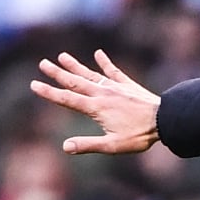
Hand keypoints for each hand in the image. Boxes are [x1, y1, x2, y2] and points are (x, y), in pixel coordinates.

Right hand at [31, 49, 160, 154]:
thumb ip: (88, 145)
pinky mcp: (128, 85)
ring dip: (76, 65)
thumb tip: (65, 146)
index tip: (34, 84)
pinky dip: (105, 62)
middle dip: (58, 74)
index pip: (67, 99)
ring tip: (62, 56)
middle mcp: (103, 94)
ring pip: (91, 74)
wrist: (165, 119)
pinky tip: (98, 53)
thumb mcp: (112, 145)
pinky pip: (114, 71)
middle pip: (75, 82)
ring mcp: (116, 87)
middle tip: (42, 63)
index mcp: (96, 108)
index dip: (49, 92)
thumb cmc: (140, 135)